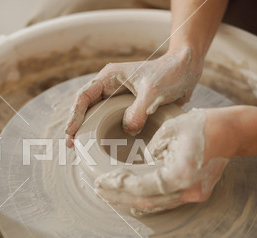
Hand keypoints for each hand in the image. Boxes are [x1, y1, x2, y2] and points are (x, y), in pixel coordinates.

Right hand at [65, 47, 201, 146]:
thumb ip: (138, 111)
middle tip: (70, 145)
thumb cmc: (170, 73)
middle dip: (76, 126)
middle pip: (85, 108)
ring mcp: (117, 99)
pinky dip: (103, 133)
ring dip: (87, 131)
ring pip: (95, 116)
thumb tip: (128, 131)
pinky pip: (110, 122)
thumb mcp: (154, 91)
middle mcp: (109, 88)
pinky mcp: (127, 109)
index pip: (84, 96)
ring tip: (79, 149)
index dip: (75, 114)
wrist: (187, 70)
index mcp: (109, 77)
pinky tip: (100, 146)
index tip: (70, 132)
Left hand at [94, 107, 239, 212]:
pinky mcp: (194, 193)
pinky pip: (164, 201)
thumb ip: (149, 152)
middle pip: (145, 201)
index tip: (100, 181)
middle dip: (118, 196)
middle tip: (98, 189)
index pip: (141, 186)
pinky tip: (129, 199)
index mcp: (181, 174)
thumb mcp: (169, 130)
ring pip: (154, 204)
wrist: (233, 132)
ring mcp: (193, 195)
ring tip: (108, 193)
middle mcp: (188, 191)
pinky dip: (145, 199)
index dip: (118, 186)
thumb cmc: (202, 125)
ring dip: (129, 199)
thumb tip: (139, 165)